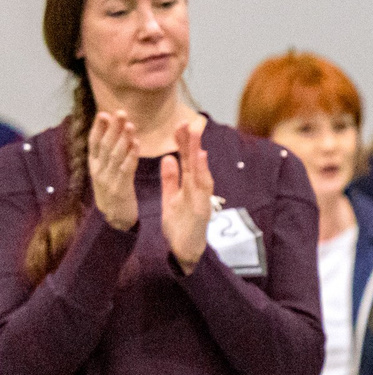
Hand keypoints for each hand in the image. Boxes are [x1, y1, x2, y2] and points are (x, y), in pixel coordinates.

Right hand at [88, 110, 140, 229]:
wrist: (114, 222)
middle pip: (105, 144)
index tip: (104, 113)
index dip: (98, 127)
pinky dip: (131, 155)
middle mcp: (98, 170)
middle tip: (120, 111)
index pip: (94, 142)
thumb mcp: (106, 175)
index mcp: (94, 165)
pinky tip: (136, 144)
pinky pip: (125, 168)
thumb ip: (107, 158)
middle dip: (112, 127)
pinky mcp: (119, 188)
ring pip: (115, 154)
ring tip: (129, 124)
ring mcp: (107, 179)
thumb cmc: (114, 196)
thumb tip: (111, 138)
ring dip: (123, 138)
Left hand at [159, 117, 213, 270]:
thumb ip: (170, 179)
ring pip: (200, 170)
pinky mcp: (201, 209)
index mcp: (188, 187)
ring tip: (194, 133)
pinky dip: (202, 171)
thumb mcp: (171, 198)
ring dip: (198, 151)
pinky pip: (202, 188)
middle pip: (195, 162)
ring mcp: (201, 199)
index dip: (183, 143)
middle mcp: (197, 190)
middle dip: (192, 142)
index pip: (186, 160)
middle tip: (188, 121)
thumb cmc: (179, 228)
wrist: (184, 252)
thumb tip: (168, 158)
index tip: (179, 125)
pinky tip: (200, 157)